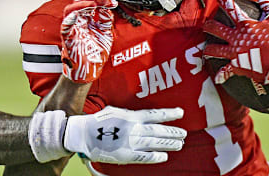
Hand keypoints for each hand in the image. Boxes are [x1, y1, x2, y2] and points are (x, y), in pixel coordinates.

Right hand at [61, 0, 117, 82]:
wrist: (90, 70)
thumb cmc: (95, 53)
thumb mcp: (106, 33)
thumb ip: (106, 20)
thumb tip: (108, 8)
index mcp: (87, 20)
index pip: (90, 2)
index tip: (112, 2)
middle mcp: (78, 22)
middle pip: (79, 2)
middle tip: (104, 1)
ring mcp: (72, 29)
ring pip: (69, 10)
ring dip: (81, 5)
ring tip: (93, 4)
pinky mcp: (68, 39)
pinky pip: (65, 27)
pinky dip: (69, 20)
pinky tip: (76, 16)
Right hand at [64, 106, 185, 164]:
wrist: (85, 134)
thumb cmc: (99, 120)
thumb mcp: (116, 110)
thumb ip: (130, 114)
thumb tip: (141, 116)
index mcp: (132, 116)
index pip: (155, 114)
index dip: (169, 114)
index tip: (180, 113)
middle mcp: (134, 129)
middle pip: (158, 130)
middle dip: (173, 131)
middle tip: (184, 133)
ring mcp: (131, 143)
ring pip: (155, 143)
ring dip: (168, 143)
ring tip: (179, 143)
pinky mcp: (126, 155)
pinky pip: (145, 157)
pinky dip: (156, 156)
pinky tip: (164, 156)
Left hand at [203, 0, 268, 83]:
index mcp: (246, 25)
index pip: (232, 10)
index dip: (224, 1)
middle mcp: (236, 38)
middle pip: (215, 29)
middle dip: (209, 25)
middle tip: (206, 25)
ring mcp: (235, 52)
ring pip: (215, 49)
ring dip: (209, 49)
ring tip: (206, 49)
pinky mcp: (238, 66)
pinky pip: (226, 71)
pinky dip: (221, 75)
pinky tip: (217, 78)